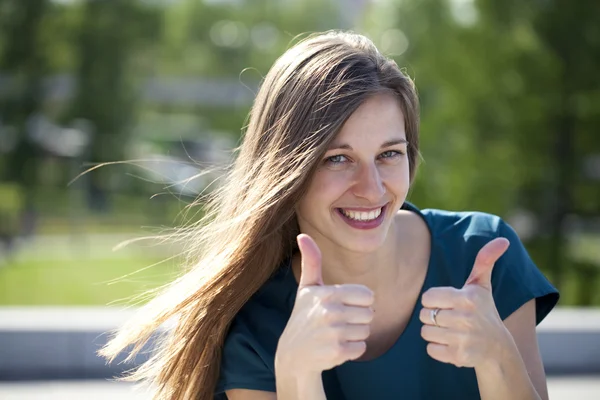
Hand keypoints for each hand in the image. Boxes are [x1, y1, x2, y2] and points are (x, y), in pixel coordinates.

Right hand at [275, 234, 374, 375]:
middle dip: (357, 320)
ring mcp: (333, 333)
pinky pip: (361, 348)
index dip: (358, 302)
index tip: (341, 306)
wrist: (293, 355)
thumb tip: (302, 235)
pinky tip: (335, 348)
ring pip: (366, 331)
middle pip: (369, 314)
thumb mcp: (307, 288)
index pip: (368, 295)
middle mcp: (329, 311)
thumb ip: (311, 261)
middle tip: (337, 323)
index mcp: (328, 293)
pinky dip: (352, 350)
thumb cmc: (304, 316)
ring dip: (354, 335)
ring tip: (335, 335)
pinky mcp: (336, 353)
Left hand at [419, 237, 511, 367]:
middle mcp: (466, 318)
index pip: (428, 297)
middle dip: (433, 317)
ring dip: (433, 333)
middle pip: (424, 315)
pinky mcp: (459, 356)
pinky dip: (437, 348)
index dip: (433, 301)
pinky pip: (431, 350)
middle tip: (449, 319)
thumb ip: (485, 261)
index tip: (446, 304)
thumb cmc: (484, 311)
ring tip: (450, 331)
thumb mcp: (482, 286)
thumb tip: (503, 240)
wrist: (497, 349)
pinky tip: (452, 344)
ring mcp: (463, 339)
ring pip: (425, 333)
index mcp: (467, 298)